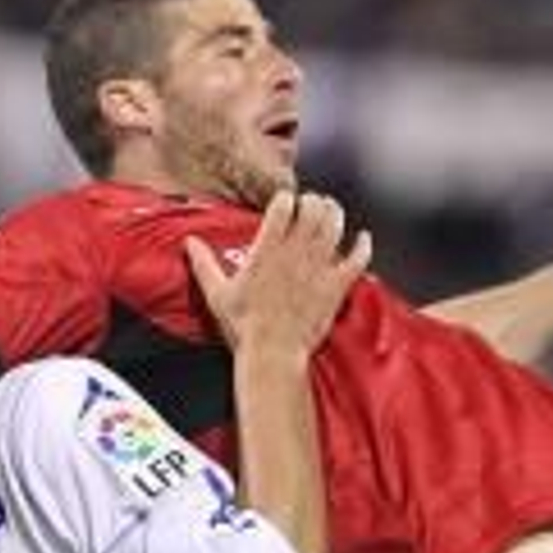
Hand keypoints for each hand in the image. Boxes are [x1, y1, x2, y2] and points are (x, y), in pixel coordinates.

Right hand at [185, 191, 372, 358]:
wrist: (273, 354)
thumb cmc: (244, 326)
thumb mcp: (217, 293)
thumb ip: (204, 264)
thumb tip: (189, 242)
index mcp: (267, 251)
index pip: (283, 206)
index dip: (286, 198)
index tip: (286, 200)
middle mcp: (295, 254)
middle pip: (313, 210)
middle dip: (314, 201)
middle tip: (312, 203)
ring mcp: (318, 269)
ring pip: (335, 226)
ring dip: (335, 214)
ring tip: (332, 211)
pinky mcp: (336, 287)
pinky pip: (357, 259)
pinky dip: (362, 246)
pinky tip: (363, 239)